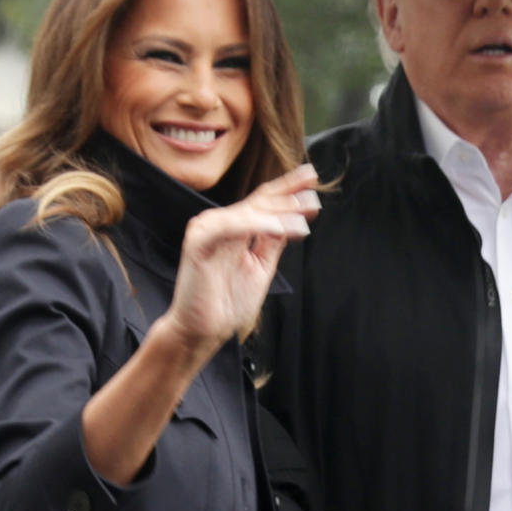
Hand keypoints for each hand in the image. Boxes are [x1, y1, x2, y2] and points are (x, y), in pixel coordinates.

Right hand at [165, 165, 318, 352]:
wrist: (203, 331)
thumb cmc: (228, 302)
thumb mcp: (261, 266)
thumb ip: (272, 242)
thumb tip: (294, 219)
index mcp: (236, 227)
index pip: (264, 202)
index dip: (289, 189)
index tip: (313, 180)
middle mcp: (221, 223)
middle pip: (259, 201)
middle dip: (288, 196)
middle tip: (314, 195)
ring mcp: (208, 230)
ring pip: (248, 212)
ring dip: (278, 213)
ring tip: (303, 216)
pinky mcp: (198, 242)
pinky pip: (229, 227)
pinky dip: (255, 225)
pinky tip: (278, 228)